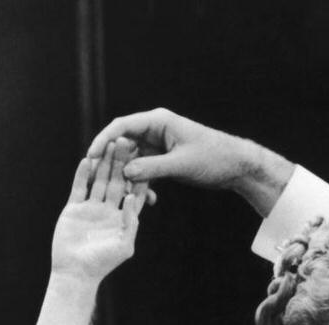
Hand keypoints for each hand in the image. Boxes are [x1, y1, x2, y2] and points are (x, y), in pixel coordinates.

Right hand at [50, 146, 145, 284]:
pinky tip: (86, 160)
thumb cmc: (103, 263)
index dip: (137, 177)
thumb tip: (133, 197)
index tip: (144, 159)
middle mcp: (108, 211)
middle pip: (116, 182)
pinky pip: (79, 187)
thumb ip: (130, 221)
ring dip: (102, 164)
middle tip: (125, 142)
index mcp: (122, 220)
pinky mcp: (74, 208)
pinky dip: (82, 174)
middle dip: (120, 163)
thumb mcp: (124, 245)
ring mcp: (90, 208)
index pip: (133, 193)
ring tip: (107, 144)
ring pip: (98, 181)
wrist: (75, 272)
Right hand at [86, 108, 292, 213]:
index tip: (91, 155)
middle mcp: (155, 129)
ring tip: (127, 194)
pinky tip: (149, 200)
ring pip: (134, 159)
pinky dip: (145, 183)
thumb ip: (152, 168)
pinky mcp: (165, 159)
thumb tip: (126, 173)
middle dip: (113, 162)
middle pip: (124, 143)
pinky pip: (147, 170)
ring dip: (130, 177)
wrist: (237, 166)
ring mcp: (160, 144)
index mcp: (158, 121)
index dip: (104, 140)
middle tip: (100, 179)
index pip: (122, 126)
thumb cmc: (213, 158)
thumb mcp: (181, 165)